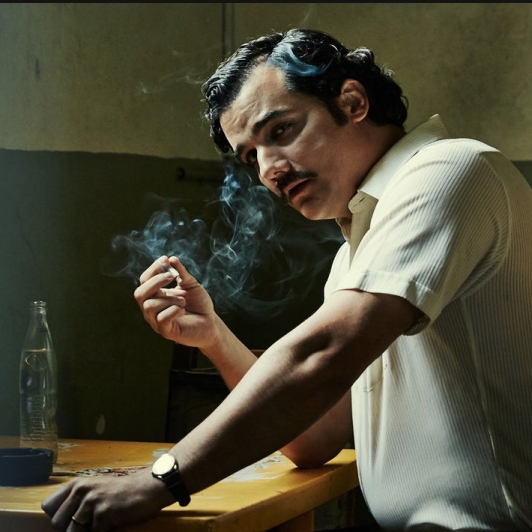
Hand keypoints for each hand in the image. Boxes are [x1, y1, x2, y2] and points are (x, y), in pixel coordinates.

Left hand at [41, 467, 172, 531]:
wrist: (147, 488)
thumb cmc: (122, 492)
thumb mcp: (96, 489)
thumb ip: (77, 500)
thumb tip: (60, 522)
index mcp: (77, 484)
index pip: (48, 506)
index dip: (58, 517)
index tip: (70, 520)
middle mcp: (81, 490)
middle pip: (57, 523)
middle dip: (71, 528)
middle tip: (89, 524)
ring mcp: (92, 501)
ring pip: (72, 531)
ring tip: (100, 524)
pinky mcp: (104, 513)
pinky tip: (111, 525)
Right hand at [134, 256, 217, 348]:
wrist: (211, 323)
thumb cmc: (199, 304)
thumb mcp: (191, 284)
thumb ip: (181, 273)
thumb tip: (171, 259)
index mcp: (156, 295)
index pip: (144, 281)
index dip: (153, 269)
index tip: (166, 260)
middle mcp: (152, 308)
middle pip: (139, 294)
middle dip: (155, 282)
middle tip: (171, 277)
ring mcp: (157, 321)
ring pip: (150, 306)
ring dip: (170, 299)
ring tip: (183, 301)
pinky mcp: (166, 332)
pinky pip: (161, 319)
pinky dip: (174, 310)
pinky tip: (183, 310)